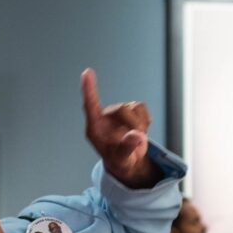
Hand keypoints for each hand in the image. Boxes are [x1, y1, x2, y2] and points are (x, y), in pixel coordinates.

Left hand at [81, 68, 160, 188]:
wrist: (128, 159)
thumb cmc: (119, 159)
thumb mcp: (121, 159)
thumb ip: (127, 148)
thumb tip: (136, 135)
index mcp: (95, 128)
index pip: (90, 105)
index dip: (88, 89)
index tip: (87, 73)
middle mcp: (105, 116)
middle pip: (122, 109)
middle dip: (134, 124)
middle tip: (137, 139)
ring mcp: (117, 112)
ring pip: (134, 107)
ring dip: (140, 124)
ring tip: (136, 137)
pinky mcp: (130, 110)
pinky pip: (141, 107)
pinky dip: (145, 120)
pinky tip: (140, 129)